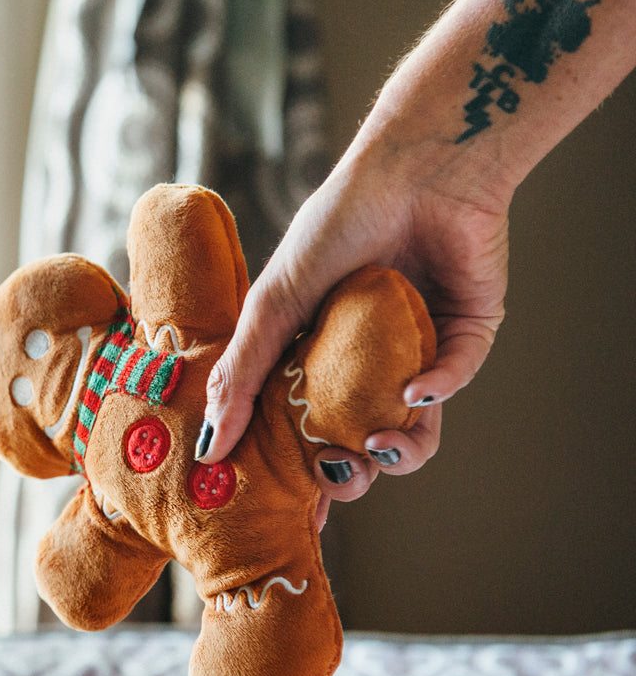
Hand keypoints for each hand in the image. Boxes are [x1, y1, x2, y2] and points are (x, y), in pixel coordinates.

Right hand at [198, 153, 508, 503]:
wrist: (414, 168)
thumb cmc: (336, 222)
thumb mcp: (274, 301)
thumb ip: (241, 374)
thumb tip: (208, 445)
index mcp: (313, 353)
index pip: (301, 426)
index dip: (292, 469)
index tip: (276, 507)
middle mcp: (365, 359)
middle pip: (358, 439)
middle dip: (351, 472)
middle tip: (337, 479)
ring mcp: (416, 348)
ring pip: (414, 426)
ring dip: (401, 449)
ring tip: (382, 446)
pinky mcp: (466, 332)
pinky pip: (454, 378)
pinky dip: (437, 391)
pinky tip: (415, 391)